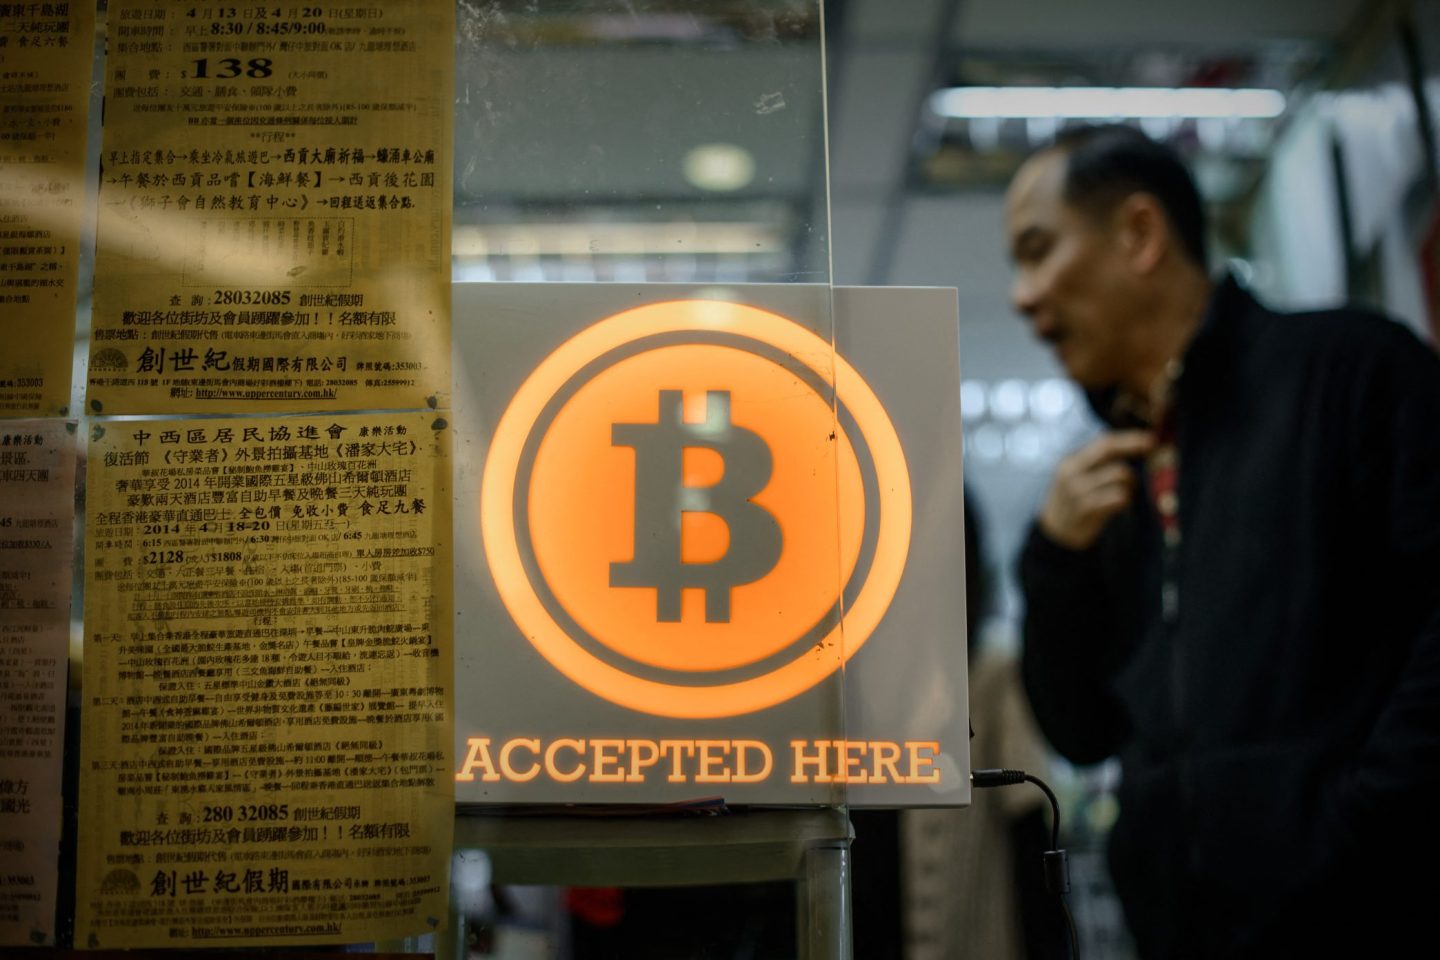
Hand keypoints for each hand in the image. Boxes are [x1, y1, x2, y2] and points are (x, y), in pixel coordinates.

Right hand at [1038, 430, 1155, 549]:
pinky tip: (1118, 505)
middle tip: (1152, 446)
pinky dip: (1125, 499)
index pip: (1102, 443)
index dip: (1128, 438)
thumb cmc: (1074, 501)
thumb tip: (1132, 444)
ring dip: (1129, 482)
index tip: (1150, 437)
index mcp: (1070, 463)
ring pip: (1119, 474)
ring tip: (1124, 490)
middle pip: (1109, 451)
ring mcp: (1079, 491)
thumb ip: (1097, 462)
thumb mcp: (1075, 476)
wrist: (1056, 533)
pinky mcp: (1087, 509)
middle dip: (1133, 445)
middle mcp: (1072, 474)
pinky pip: (1119, 497)